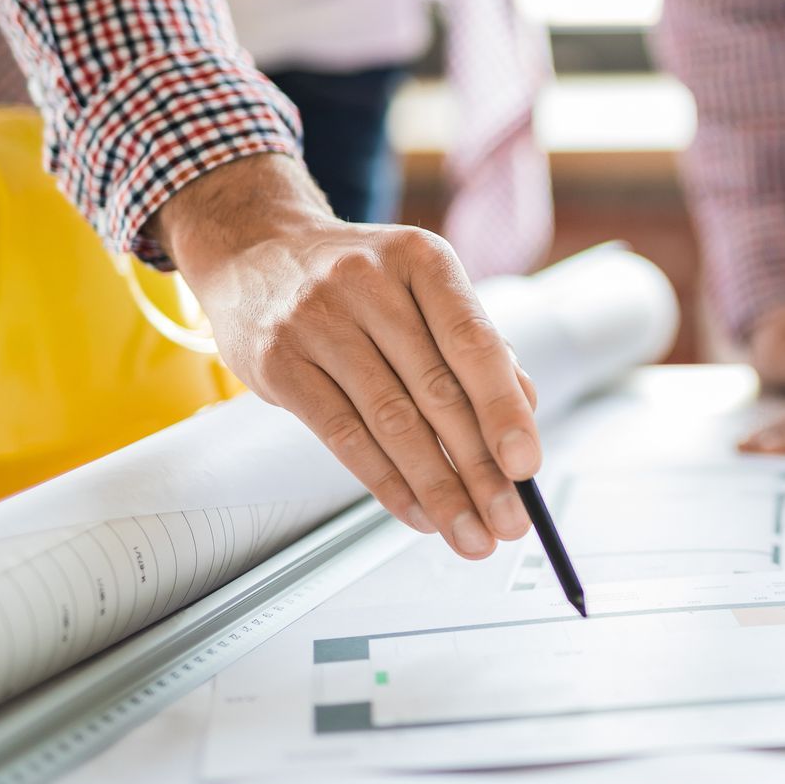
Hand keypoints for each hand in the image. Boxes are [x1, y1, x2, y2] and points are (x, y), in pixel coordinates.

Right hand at [154, 154, 539, 561]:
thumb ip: (473, 341)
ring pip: (390, 422)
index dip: (504, 409)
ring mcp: (317, 321)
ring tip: (470, 533)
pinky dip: (386, 483)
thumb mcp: (421, 286)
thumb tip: (525, 408)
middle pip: (436, 391)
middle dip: (479, 468)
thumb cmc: (359, 280)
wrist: (255, 250)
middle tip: (509, 520)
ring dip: (438, 489)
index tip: (528, 466)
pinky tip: (417, 514)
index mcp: (421, 259)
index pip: (474, 342)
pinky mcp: (279, 362)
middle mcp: (368, 283)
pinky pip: (342, 436)